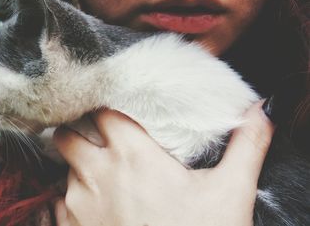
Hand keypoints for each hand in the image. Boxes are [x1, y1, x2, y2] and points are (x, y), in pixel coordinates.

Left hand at [53, 100, 273, 225]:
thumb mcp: (230, 193)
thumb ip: (245, 147)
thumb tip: (259, 111)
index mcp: (131, 155)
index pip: (102, 112)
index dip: (106, 110)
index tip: (115, 115)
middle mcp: (96, 174)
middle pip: (68, 135)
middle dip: (80, 133)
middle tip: (99, 141)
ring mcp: (78, 203)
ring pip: (65, 169)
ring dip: (79, 169)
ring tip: (104, 179)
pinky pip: (59, 202)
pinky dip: (73, 200)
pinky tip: (97, 208)